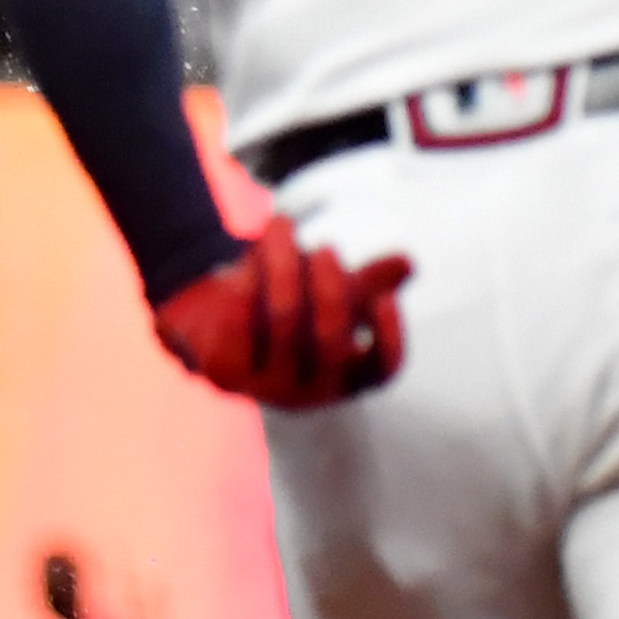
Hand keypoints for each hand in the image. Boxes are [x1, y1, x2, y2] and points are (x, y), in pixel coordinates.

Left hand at [152, 214, 410, 406]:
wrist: (211, 334)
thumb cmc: (287, 316)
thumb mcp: (330, 298)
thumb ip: (370, 283)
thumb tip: (407, 263)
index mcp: (346, 380)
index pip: (382, 370)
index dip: (390, 336)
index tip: (385, 297)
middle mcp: (310, 394)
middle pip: (330, 340)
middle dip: (331, 288)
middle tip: (325, 248)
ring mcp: (266, 388)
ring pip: (285, 319)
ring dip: (285, 265)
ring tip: (282, 225)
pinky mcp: (225, 372)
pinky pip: (241, 317)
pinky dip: (249, 278)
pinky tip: (251, 250)